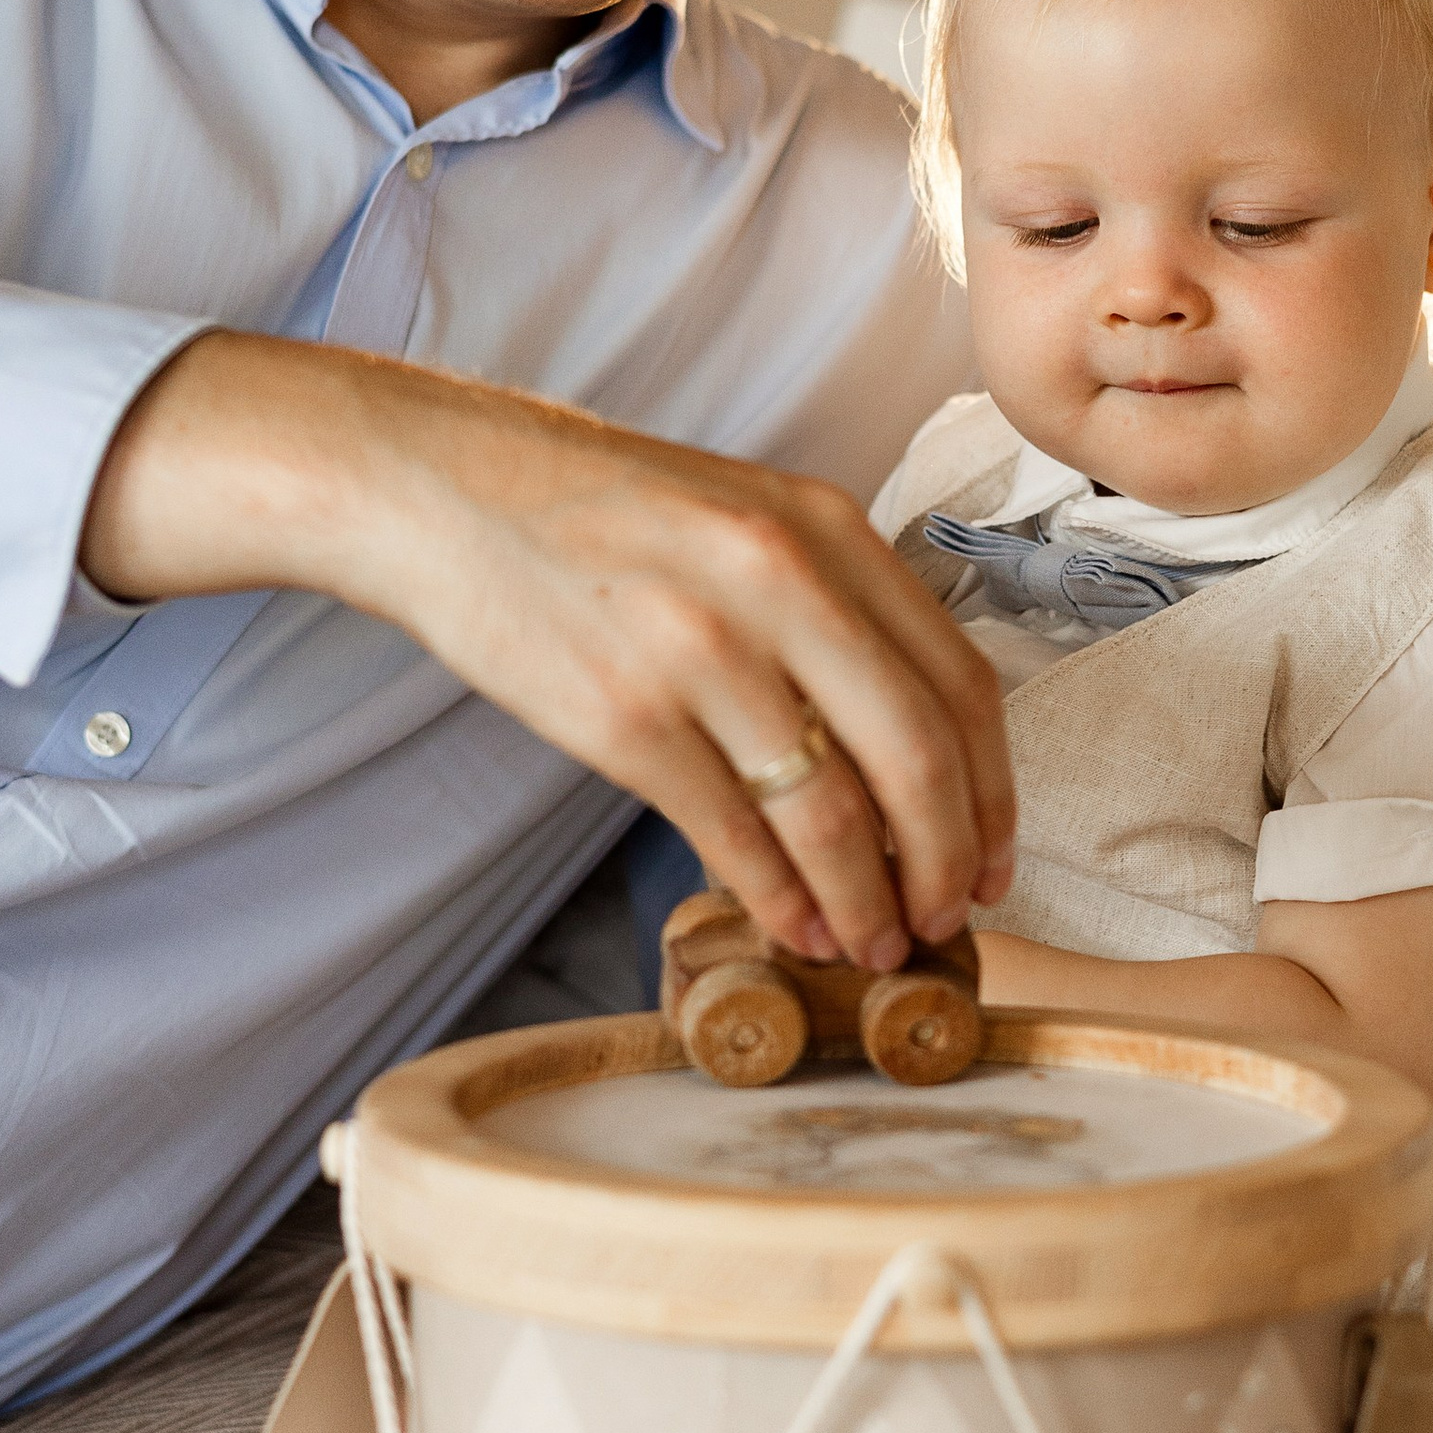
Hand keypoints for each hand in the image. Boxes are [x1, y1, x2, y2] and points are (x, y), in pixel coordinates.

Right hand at [80, 330, 1013, 969]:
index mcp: (826, 529)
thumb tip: (910, 747)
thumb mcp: (744, 517)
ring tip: (871, 941)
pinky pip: (733, 832)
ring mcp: (701, 651)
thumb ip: (833, 604)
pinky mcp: (624, 717)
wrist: (441, 490)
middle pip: (917, 757)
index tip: (991, 857)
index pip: (960, 682)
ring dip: (863, 899)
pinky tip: (793, 925)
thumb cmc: (597, 513)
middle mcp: (779, 583)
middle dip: (944, 861)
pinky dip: (779, 896)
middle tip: (943, 919)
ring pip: (830, 812)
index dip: (991, 791)